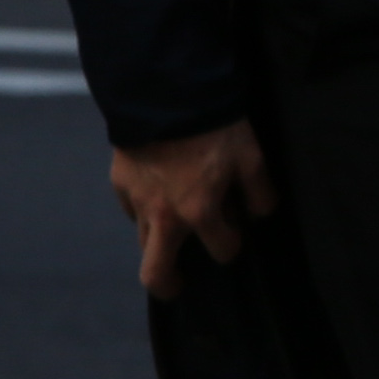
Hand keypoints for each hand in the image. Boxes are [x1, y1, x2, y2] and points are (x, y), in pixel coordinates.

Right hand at [106, 118, 274, 298]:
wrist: (163, 93)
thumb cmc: (213, 127)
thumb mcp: (251, 157)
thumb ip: (259, 193)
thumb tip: (258, 214)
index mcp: (199, 213)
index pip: (223, 251)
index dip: (234, 244)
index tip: (236, 230)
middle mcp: (164, 216)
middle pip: (156, 272)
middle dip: (168, 285)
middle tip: (177, 284)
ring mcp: (137, 201)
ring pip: (143, 240)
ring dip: (159, 242)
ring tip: (172, 228)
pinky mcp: (119, 182)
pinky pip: (132, 209)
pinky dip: (145, 210)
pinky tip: (156, 192)